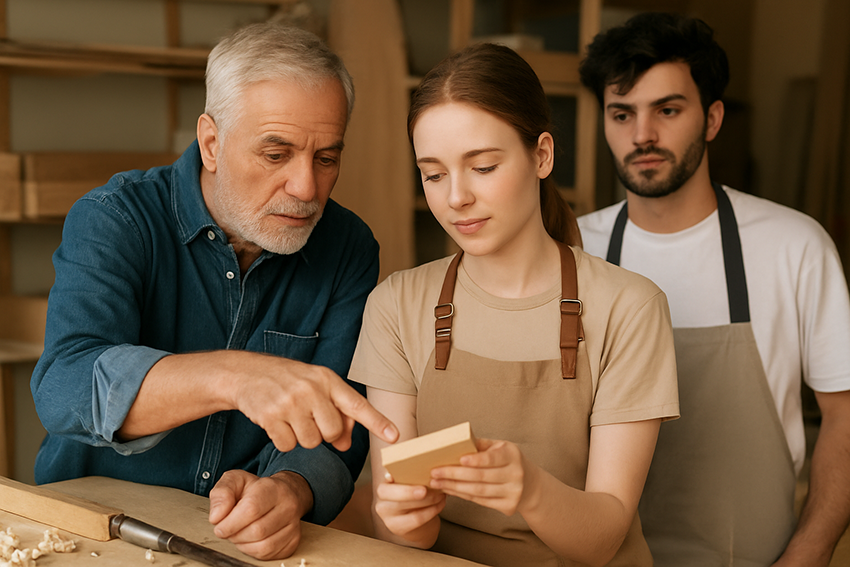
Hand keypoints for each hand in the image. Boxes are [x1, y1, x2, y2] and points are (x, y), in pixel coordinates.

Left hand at [209, 469, 310, 559]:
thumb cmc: (256, 489)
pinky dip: (253, 551)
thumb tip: (217, 516)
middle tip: (229, 529)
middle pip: (257, 531)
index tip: (220, 526)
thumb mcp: (236, 480)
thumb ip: (222, 493)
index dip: (231, 523)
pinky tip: (251, 540)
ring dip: (244, 545)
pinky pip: (269, 554)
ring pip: (264, 546)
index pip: (251, 509)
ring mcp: (293, 525)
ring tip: (240, 533)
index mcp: (273, 488)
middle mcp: (288, 506)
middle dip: (236, 535)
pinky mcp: (293, 541)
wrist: (282, 493)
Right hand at [229, 354, 398, 451]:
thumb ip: (337, 413)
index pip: (357, 404)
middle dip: (323, 434)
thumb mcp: (315, 388)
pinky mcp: (270, 416)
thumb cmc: (288, 381)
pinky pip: (287, 445)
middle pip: (332, 432)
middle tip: (309, 418)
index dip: (377, 422)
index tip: (395, 436)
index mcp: (327, 379)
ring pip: (311, 442)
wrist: (246, 373)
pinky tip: (277, 422)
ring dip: (302, 437)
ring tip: (291, 417)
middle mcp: (311, 389)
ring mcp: (290, 402)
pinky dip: (283, 440)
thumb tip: (345, 445)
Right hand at [374, 472, 445, 546]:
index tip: (409, 473)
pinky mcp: (399, 529)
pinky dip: (433, 510)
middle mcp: (382, 504)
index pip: (386, 485)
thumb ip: (409, 476)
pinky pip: (418, 518)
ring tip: (441, 492)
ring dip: (429, 499)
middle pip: (394, 496)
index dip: (395, 479)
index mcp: (383, 488)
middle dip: (411, 491)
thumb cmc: (412, 497)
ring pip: (409, 508)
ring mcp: (388, 519)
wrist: (415, 523)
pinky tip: (441, 503)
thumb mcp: (407, 485)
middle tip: (427, 487)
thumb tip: (422, 462)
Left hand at [429, 438, 536, 516]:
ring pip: (478, 491)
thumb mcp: (501, 447)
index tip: (459, 459)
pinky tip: (449, 490)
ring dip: (454, 487)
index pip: (493, 458)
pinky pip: (480, 501)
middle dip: (454, 474)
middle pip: (481, 477)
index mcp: (512, 455)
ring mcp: (513, 492)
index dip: (476, 460)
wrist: (530, 485)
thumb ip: (481, 444)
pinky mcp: (508, 506)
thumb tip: (455, 441)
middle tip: (435, 472)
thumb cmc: (509, 461)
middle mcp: (515, 474)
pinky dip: (462, 495)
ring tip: (436, 483)